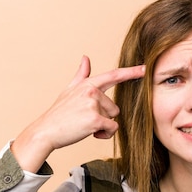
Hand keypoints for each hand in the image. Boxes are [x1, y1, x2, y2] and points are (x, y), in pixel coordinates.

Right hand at [12, 56, 144, 171]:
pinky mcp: (95, 118)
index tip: (145, 69)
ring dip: (103, 126)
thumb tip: (86, 58)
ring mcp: (93, 104)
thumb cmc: (59, 113)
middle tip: (84, 119)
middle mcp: (92, 91)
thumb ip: (81, 75)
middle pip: (114, 107)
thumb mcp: (69, 90)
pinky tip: (90, 133)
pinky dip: (104, 134)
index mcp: (88, 84)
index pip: (113, 75)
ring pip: (113, 118)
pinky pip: (112, 128)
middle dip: (103, 117)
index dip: (131, 72)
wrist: (46, 131)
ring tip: (85, 125)